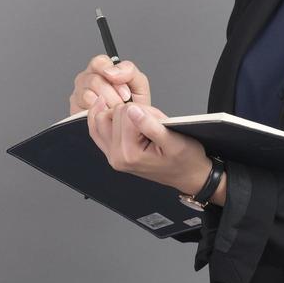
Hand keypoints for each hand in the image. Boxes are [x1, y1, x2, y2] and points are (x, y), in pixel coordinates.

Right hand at [68, 54, 150, 115]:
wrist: (131, 126)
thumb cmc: (133, 104)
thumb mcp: (138, 84)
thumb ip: (129, 70)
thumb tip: (110, 71)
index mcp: (101, 69)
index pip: (99, 62)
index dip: (113, 77)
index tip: (125, 93)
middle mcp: (86, 78)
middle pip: (94, 81)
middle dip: (113, 96)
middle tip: (122, 105)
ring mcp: (78, 94)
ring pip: (88, 96)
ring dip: (106, 107)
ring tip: (115, 112)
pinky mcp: (75, 109)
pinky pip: (84, 110)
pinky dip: (100, 115)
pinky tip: (107, 117)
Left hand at [86, 96, 212, 194]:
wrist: (187, 175)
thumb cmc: (185, 160)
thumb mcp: (174, 141)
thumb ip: (151, 125)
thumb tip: (132, 110)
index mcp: (130, 154)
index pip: (126, 112)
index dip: (145, 109)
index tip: (157, 119)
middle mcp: (116, 156)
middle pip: (113, 113)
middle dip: (132, 110)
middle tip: (152, 121)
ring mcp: (112, 155)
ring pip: (100, 119)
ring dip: (118, 113)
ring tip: (138, 119)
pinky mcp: (112, 152)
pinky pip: (96, 131)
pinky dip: (99, 118)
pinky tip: (104, 108)